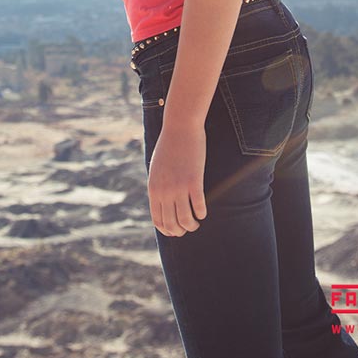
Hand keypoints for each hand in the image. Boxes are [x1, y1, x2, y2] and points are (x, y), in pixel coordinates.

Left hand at [147, 122, 207, 236]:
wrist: (179, 127)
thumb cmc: (169, 145)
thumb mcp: (156, 168)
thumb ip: (158, 185)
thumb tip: (162, 202)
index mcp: (154, 189)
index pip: (158, 220)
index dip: (167, 230)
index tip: (176, 231)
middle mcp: (165, 191)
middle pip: (172, 224)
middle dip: (180, 231)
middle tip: (188, 227)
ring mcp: (179, 187)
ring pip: (186, 219)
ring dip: (192, 225)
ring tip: (196, 222)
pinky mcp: (194, 181)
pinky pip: (199, 206)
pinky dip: (202, 213)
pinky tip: (203, 212)